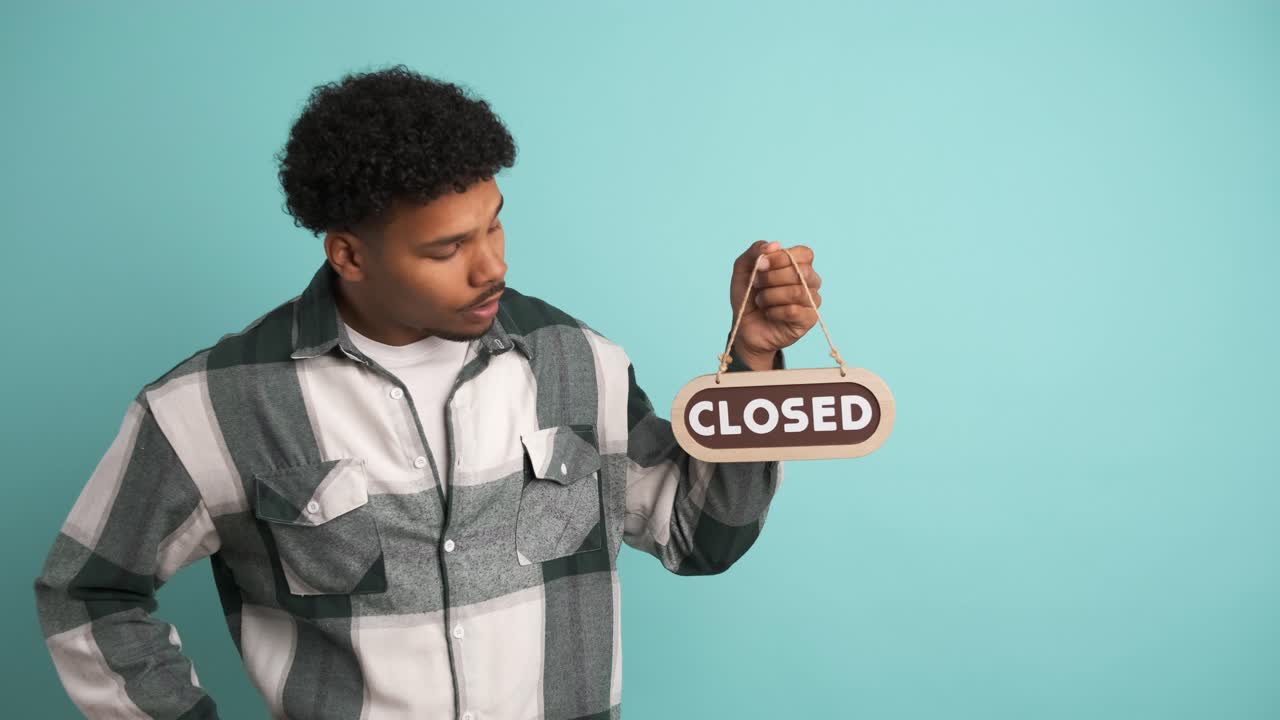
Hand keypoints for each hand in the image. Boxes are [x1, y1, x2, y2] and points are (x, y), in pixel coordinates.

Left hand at [727, 240, 820, 370]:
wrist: (744, 326)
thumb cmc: (748, 296)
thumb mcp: (743, 269)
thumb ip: (755, 251)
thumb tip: (774, 245)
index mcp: (798, 265)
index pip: (804, 254)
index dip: (781, 257)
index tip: (761, 265)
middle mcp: (810, 281)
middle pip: (801, 271)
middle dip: (771, 277)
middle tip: (757, 285)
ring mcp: (811, 301)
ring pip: (797, 291)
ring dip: (770, 296)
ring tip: (760, 301)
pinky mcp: (808, 320)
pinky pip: (794, 311)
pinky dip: (774, 311)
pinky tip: (769, 313)